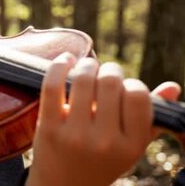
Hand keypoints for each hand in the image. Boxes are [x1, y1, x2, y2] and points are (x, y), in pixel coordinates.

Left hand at [27, 53, 180, 185]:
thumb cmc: (101, 160)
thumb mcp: (129, 146)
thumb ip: (150, 119)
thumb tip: (171, 87)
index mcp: (131, 146)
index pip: (139, 97)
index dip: (132, 84)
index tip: (124, 86)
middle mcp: (105, 142)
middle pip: (110, 83)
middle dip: (109, 70)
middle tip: (103, 72)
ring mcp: (75, 136)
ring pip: (82, 79)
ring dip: (85, 65)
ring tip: (86, 66)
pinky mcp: (49, 129)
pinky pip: (52, 86)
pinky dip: (58, 66)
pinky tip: (64, 60)